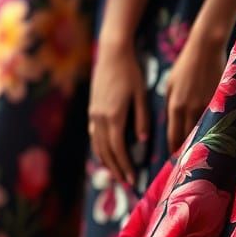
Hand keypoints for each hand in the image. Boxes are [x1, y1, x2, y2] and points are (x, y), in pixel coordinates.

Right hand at [89, 38, 148, 187]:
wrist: (112, 53)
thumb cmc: (130, 71)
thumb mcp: (140, 94)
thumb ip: (142, 118)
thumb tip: (143, 140)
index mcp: (114, 117)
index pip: (118, 149)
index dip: (126, 166)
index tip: (134, 180)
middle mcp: (100, 119)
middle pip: (106, 152)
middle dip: (116, 169)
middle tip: (127, 183)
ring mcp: (93, 114)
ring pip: (97, 145)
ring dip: (106, 161)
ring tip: (116, 173)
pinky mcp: (92, 109)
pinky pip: (94, 135)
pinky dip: (99, 148)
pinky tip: (105, 152)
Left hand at [165, 32, 225, 152]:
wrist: (205, 48)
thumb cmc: (184, 65)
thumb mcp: (170, 84)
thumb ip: (170, 105)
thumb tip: (171, 123)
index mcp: (175, 106)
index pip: (174, 137)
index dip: (174, 150)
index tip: (175, 159)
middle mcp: (190, 109)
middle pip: (189, 138)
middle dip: (188, 151)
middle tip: (189, 162)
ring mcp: (207, 105)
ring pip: (204, 132)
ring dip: (202, 142)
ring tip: (202, 153)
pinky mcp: (219, 100)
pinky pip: (216, 120)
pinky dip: (214, 128)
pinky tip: (215, 135)